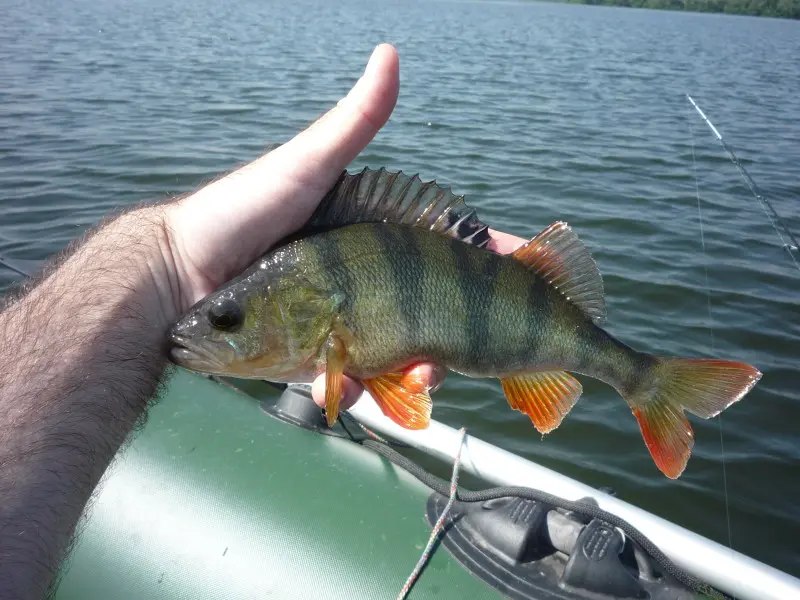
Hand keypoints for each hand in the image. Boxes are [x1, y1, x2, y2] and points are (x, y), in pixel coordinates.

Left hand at [158, 43, 526, 412]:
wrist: (177, 278)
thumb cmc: (241, 212)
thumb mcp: (304, 166)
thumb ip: (352, 122)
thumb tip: (389, 53)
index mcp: (375, 240)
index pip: (449, 253)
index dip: (493, 265)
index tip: (524, 273)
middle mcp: (365, 284)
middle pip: (436, 315)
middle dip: (456, 340)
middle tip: (454, 355)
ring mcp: (342, 323)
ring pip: (402, 356)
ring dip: (418, 374)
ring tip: (414, 379)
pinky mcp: (316, 358)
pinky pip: (355, 381)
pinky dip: (361, 387)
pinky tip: (348, 384)